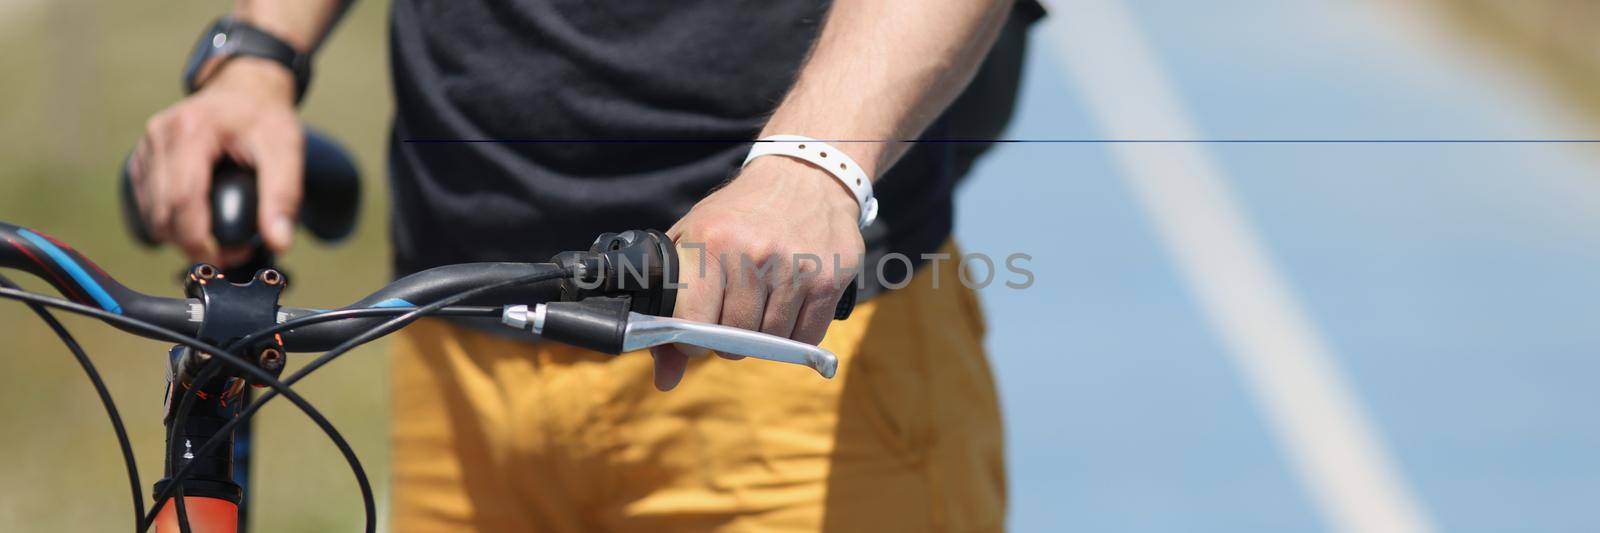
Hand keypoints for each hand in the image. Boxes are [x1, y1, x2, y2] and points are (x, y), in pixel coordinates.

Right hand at [129, 58, 302, 264]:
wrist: (244, 91)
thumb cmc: (265, 117)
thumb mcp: (286, 150)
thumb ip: (283, 195)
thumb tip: (279, 242)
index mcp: (192, 130)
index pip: (182, 198)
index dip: (198, 239)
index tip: (226, 258)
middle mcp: (160, 135)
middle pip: (163, 210)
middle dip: (192, 243)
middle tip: (231, 253)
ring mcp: (146, 146)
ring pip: (151, 212)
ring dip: (179, 237)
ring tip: (218, 241)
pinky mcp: (143, 158)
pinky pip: (147, 203)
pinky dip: (169, 222)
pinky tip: (199, 224)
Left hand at [650, 156, 865, 389]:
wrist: (803, 175)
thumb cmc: (737, 216)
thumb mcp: (694, 242)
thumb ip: (673, 310)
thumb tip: (665, 380)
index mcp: (711, 243)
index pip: (694, 326)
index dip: (691, 340)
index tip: (695, 332)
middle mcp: (753, 255)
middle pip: (735, 340)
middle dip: (729, 340)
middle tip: (731, 317)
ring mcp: (796, 268)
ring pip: (772, 342)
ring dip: (763, 336)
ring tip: (761, 306)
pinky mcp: (830, 280)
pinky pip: (807, 338)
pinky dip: (795, 334)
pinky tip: (788, 307)